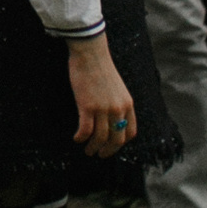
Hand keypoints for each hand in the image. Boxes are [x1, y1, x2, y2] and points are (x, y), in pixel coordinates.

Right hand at [67, 34, 134, 156]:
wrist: (90, 53)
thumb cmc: (100, 66)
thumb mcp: (117, 86)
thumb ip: (118, 101)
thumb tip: (111, 115)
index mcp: (128, 104)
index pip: (130, 131)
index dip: (121, 142)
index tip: (112, 145)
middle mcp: (118, 109)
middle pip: (117, 139)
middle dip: (108, 151)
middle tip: (100, 155)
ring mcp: (103, 109)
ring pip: (100, 137)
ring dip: (93, 148)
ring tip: (87, 151)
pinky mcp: (87, 106)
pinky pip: (85, 129)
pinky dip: (81, 138)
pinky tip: (76, 139)